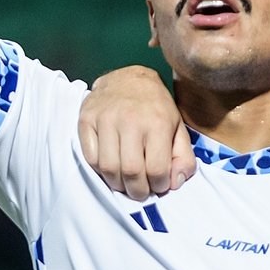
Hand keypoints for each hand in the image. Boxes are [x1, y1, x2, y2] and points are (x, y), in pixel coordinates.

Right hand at [79, 66, 195, 199]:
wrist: (128, 78)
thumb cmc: (155, 108)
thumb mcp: (178, 128)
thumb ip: (183, 157)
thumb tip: (175, 183)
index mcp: (157, 123)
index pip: (156, 169)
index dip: (159, 185)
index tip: (159, 185)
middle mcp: (130, 120)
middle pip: (131, 172)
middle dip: (138, 190)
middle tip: (141, 191)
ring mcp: (105, 119)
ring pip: (108, 168)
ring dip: (118, 184)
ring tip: (126, 182)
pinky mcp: (86, 119)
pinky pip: (91, 157)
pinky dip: (101, 170)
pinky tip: (112, 167)